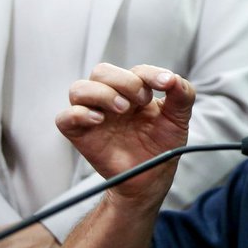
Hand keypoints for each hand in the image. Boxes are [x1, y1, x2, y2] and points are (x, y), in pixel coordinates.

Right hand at [55, 63, 194, 204]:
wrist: (151, 177)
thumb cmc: (162, 145)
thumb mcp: (178, 118)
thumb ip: (183, 95)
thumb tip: (173, 78)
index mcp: (133, 91)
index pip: (136, 70)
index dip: (151, 73)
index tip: (166, 84)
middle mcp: (110, 98)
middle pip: (102, 71)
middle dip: (124, 81)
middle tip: (142, 101)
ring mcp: (93, 114)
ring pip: (79, 89)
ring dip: (102, 94)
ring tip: (122, 109)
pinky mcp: (80, 134)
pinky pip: (64, 118)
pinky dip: (78, 114)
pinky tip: (99, 120)